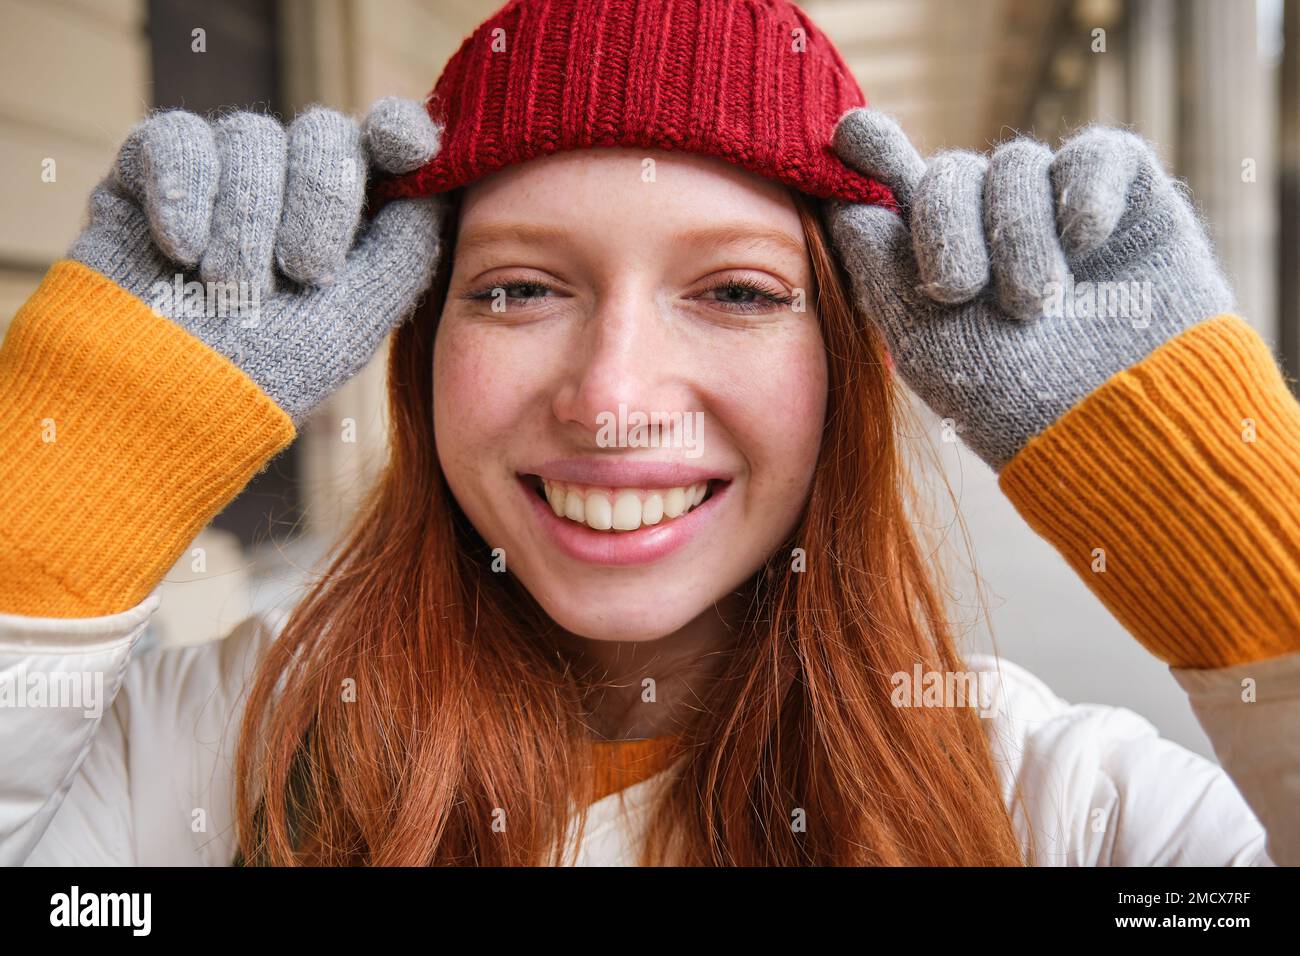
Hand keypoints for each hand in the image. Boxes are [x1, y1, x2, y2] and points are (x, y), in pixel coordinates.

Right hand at [68, 97, 444, 422]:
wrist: (164, 401)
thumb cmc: (268, 374)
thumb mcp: (355, 319)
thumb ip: (403, 250)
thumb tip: (436, 184)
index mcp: (347, 216)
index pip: (382, 142)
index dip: (399, 129)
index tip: (408, 146)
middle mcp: (287, 183)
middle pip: (324, 131)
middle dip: (321, 199)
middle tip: (304, 271)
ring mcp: (221, 172)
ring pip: (253, 134)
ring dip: (248, 219)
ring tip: (232, 289)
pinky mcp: (149, 169)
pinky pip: (179, 137)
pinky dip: (186, 193)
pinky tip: (183, 252)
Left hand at [826, 109, 1233, 470]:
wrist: (1116, 424)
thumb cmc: (1012, 400)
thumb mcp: (922, 340)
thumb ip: (878, 265)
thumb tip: (844, 199)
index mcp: (938, 259)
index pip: (897, 187)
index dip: (870, 150)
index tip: (847, 134)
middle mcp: (994, 227)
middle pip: (950, 171)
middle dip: (944, 224)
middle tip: (958, 289)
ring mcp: (1060, 208)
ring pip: (1016, 164)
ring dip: (1018, 235)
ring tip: (1035, 305)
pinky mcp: (1129, 197)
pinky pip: (1096, 154)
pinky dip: (1086, 193)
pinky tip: (1086, 242)